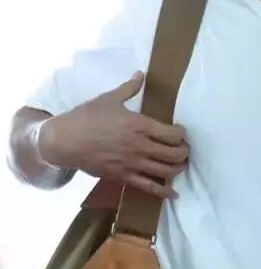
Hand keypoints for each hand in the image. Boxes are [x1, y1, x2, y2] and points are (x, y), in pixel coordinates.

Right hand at [39, 72, 188, 199]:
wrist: (67, 140)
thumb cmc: (87, 117)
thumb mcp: (109, 98)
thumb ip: (129, 88)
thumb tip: (141, 74)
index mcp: (140, 125)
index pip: (173, 133)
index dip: (182, 134)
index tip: (181, 133)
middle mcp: (141, 146)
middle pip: (174, 154)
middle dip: (184, 152)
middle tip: (184, 150)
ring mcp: (134, 164)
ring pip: (166, 172)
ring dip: (178, 169)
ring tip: (181, 166)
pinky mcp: (125, 177)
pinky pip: (150, 187)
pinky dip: (165, 192)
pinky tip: (174, 194)